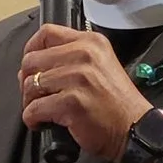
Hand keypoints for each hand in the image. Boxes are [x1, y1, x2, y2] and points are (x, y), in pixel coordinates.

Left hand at [19, 25, 149, 162]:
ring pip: (30, 85)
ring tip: (43, 112)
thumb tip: (32, 67)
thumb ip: (71, 58)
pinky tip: (43, 123)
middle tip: (36, 96)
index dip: (31, 49)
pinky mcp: (71, 102)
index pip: (47, 33)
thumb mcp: (100, 66)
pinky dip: (33, 119)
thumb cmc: (117, 105)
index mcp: (90, 42)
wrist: (135, 130)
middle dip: (27, 81)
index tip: (30, 66)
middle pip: (32, 60)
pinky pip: (34, 108)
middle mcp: (84, 55)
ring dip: (30, 102)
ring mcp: (77, 78)